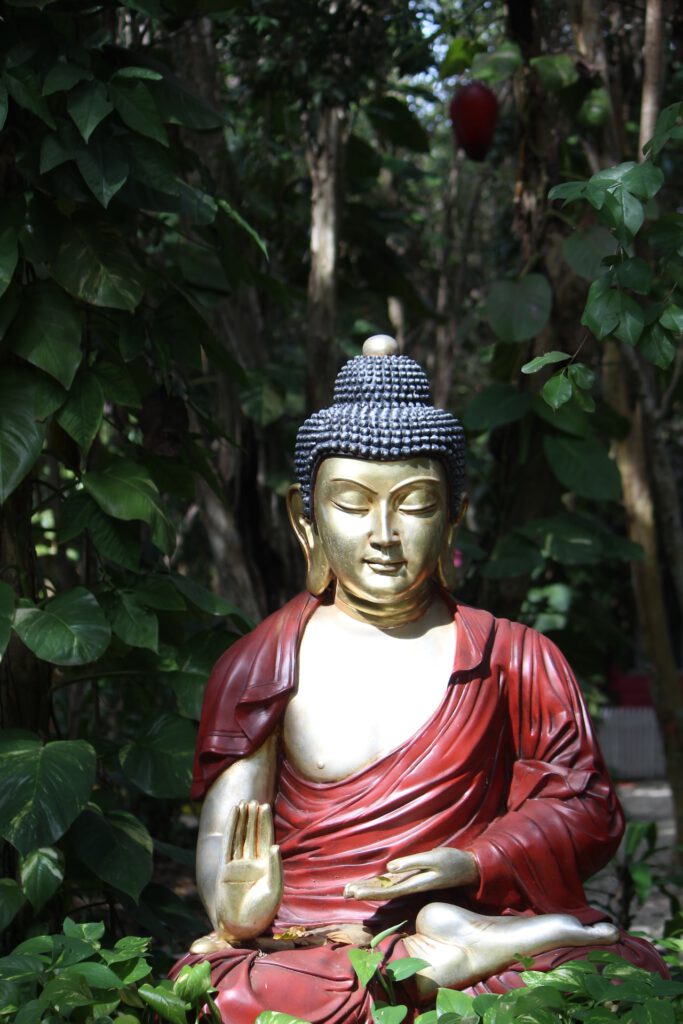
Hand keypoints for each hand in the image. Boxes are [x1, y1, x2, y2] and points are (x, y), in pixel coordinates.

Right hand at [214, 800, 282, 939]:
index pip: (265, 838)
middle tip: (253, 800)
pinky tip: (232, 817)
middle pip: (252, 835)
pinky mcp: (226, 870)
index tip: (264, 805)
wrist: (243, 928)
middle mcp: (252, 864)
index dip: (264, 822)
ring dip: (242, 820)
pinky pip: (228, 845)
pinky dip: (230, 829)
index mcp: (266, 867)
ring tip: (243, 803)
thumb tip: (274, 845)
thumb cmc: (262, 912)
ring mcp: (238, 866)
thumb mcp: (274, 888)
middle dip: (253, 818)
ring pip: (240, 837)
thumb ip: (275, 866)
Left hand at [343, 847, 478, 901]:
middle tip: (344, 892)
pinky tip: (371, 884)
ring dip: (369, 888)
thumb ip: (412, 863)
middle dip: (364, 892)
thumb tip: (390, 867)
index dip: (368, 892)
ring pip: (385, 887)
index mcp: (412, 884)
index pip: (385, 891)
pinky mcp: (414, 876)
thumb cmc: (452, 862)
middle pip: (382, 891)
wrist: (468, 868)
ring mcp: (411, 882)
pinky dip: (379, 883)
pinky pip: (392, 882)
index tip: (352, 893)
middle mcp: (409, 886)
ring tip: (350, 890)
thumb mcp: (434, 860)